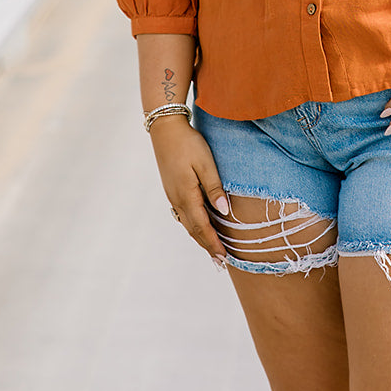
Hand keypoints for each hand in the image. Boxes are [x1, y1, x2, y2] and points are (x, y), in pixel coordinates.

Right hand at [149, 114, 230, 263]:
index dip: (214, 243)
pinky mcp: (171, 189)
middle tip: (220, 262)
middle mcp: (177, 199)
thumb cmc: (188, 143)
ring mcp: (172, 195)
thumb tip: (224, 212)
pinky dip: (192, 225)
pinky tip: (197, 226)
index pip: (203, 227)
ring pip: (187, 223)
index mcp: (187, 195)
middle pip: (193, 230)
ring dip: (199, 238)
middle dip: (207, 246)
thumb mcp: (205, 163)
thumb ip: (214, 188)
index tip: (224, 257)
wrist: (165, 128)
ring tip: (211, 249)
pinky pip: (183, 214)